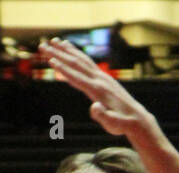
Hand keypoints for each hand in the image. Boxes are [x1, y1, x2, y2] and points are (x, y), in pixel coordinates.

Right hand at [40, 38, 157, 142]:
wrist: (135, 118)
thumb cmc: (121, 124)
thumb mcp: (112, 124)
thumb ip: (103, 117)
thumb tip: (94, 108)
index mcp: (98, 90)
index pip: (77, 77)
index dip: (63, 69)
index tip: (51, 60)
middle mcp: (99, 79)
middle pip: (76, 63)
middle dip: (59, 54)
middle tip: (43, 46)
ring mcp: (102, 76)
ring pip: (81, 59)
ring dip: (66, 50)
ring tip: (53, 41)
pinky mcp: (103, 77)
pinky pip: (87, 62)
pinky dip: (77, 53)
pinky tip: (69, 48)